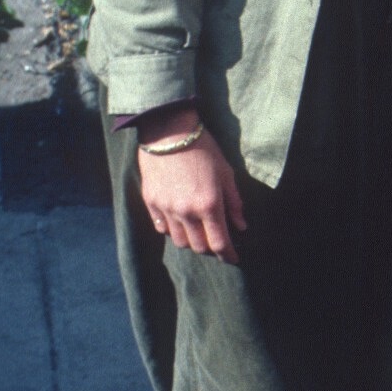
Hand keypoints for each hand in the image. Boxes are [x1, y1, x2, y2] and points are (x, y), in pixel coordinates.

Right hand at [138, 120, 246, 263]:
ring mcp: (166, 209)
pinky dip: (172, 230)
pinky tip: (179, 221)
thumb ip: (234, 202)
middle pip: (198, 246)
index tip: (233, 258)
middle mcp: (186, 212)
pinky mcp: (150, 202)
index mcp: (209, 205)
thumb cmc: (203, 149)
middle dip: (210, 248)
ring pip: (179, 241)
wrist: (168, 131)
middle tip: (217, 241)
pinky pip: (161, 228)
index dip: (228, 255)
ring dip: (191, 241)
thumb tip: (241, 226)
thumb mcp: (226, 173)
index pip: (219, 243)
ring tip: (198, 231)